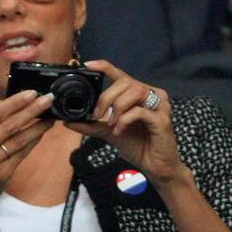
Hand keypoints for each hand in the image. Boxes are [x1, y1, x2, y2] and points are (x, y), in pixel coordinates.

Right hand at [0, 90, 54, 208]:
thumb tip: (3, 101)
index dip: (15, 102)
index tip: (31, 93)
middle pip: (8, 125)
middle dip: (31, 110)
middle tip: (47, 99)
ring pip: (18, 139)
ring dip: (37, 126)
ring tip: (50, 116)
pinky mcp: (1, 174)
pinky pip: (22, 153)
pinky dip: (33, 141)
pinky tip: (42, 132)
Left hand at [66, 60, 186, 184]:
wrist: (155, 166)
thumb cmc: (137, 145)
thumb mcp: (109, 132)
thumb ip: (91, 125)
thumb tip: (68, 121)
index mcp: (139, 94)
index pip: (121, 74)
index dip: (105, 67)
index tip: (87, 66)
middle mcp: (152, 94)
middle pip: (125, 82)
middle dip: (106, 98)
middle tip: (97, 115)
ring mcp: (160, 105)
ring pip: (135, 92)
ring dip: (117, 108)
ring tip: (112, 125)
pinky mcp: (163, 119)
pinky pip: (140, 112)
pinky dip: (125, 120)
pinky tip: (119, 131)